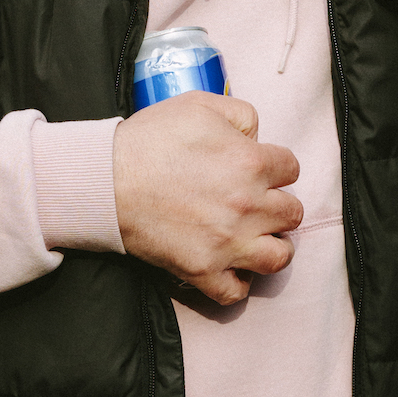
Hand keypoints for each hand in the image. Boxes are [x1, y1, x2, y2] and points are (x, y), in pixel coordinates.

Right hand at [111, 92, 301, 305]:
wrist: (104, 179)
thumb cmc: (149, 139)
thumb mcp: (199, 104)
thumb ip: (242, 114)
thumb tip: (258, 138)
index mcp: (250, 162)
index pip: (291, 169)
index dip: (276, 167)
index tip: (260, 170)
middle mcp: (247, 206)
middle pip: (292, 213)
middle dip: (278, 205)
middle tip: (257, 203)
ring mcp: (227, 242)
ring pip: (279, 257)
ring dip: (273, 247)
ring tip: (258, 238)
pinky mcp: (202, 269)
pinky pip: (236, 291)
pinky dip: (237, 283)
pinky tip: (231, 267)